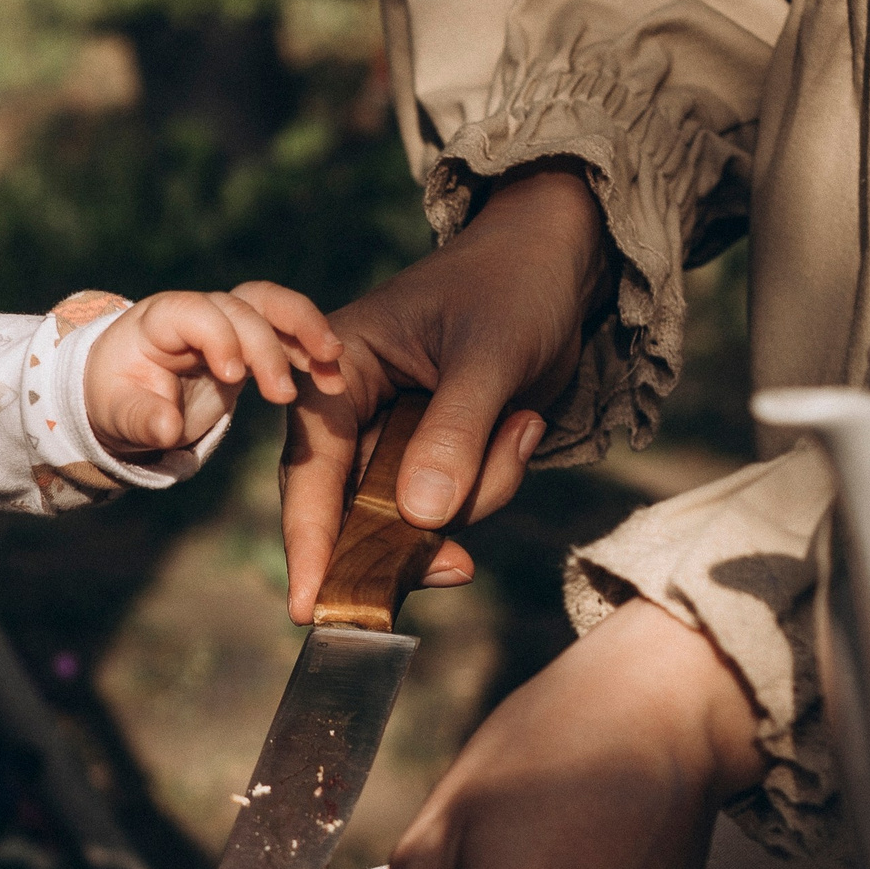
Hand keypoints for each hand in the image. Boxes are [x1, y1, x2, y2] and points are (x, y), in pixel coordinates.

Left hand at [81, 282, 343, 455]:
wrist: (128, 393)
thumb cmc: (118, 399)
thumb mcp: (119, 414)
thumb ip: (142, 420)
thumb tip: (167, 431)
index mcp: (161, 320)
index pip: (197, 312)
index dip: (219, 337)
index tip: (233, 376)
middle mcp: (200, 311)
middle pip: (243, 307)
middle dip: (267, 346)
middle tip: (284, 395)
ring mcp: (228, 323)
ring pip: (273, 307)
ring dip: (306, 330)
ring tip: (333, 364)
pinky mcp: (250, 343)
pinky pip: (287, 334)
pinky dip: (311, 352)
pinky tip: (334, 380)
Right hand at [282, 165, 609, 622]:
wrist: (560, 261)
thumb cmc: (513, 285)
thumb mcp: (489, 356)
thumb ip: (454, 435)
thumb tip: (419, 518)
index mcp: (336, 369)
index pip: (311, 467)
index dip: (309, 541)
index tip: (313, 607)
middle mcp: (350, 409)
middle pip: (355, 510)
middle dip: (410, 534)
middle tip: (457, 566)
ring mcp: (392, 437)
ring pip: (411, 516)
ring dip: (476, 493)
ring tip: (521, 425)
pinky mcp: (432, 455)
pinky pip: (451, 505)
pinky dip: (490, 485)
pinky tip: (522, 430)